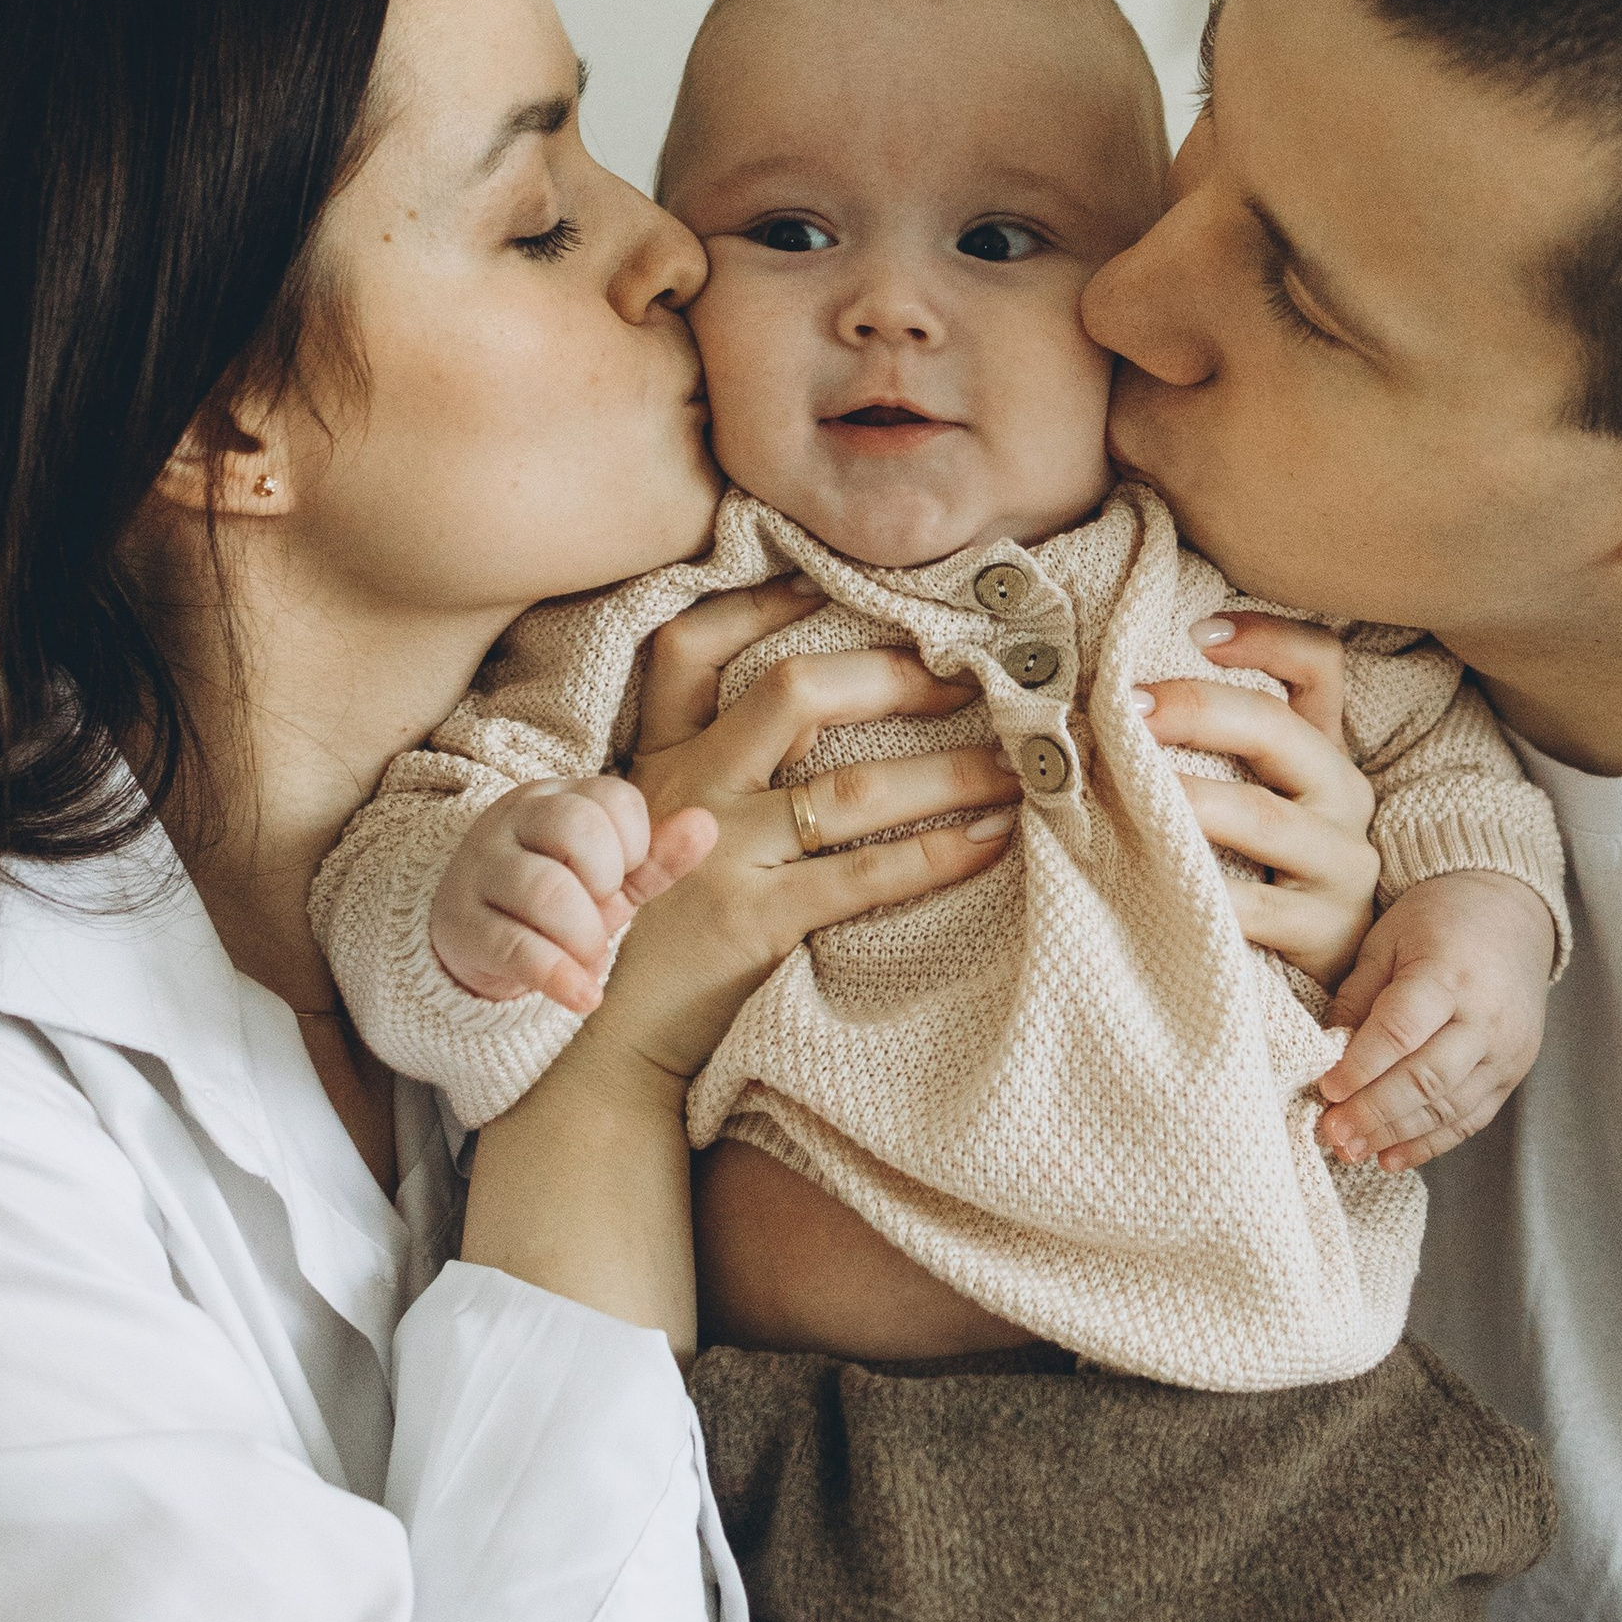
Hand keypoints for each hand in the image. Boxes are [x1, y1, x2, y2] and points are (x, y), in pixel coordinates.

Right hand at [428, 775, 716, 1021]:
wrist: (478, 942)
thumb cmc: (557, 900)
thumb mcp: (611, 878)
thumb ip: (656, 856)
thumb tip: (705, 825)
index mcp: (554, 798)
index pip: (613, 796)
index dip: (634, 845)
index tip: (620, 877)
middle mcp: (511, 821)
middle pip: (576, 828)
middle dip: (606, 882)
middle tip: (603, 912)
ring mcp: (480, 869)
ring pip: (546, 889)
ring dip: (585, 936)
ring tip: (590, 957)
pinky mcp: (461, 925)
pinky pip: (515, 947)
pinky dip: (559, 976)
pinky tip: (582, 996)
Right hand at [594, 576, 1018, 1087]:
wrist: (606, 1041)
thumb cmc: (652, 928)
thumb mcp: (657, 829)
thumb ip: (713, 770)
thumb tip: (823, 708)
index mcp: (657, 757)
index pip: (689, 646)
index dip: (760, 602)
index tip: (835, 580)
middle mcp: (686, 791)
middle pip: (792, 692)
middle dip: (894, 675)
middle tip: (970, 675)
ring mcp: (718, 854)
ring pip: (852, 788)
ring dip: (950, 771)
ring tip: (1015, 766)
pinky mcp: (754, 921)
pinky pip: (865, 874)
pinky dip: (940, 852)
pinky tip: (992, 839)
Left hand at [1132, 615, 1378, 980]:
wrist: (1335, 974)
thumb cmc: (1266, 870)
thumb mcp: (1256, 797)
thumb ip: (1210, 748)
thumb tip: (1108, 698)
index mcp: (1324, 750)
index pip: (1320, 665)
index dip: (1267, 637)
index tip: (1196, 628)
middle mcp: (1343, 795)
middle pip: (1278, 729)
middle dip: (1194, 710)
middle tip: (1125, 708)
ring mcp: (1339, 864)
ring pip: (1259, 814)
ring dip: (1183, 798)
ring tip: (1120, 793)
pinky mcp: (1323, 930)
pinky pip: (1251, 907)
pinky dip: (1195, 891)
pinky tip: (1146, 882)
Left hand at [1315, 868, 1555, 1170]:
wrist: (1509, 913)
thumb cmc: (1435, 921)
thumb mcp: (1386, 941)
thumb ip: (1357, 996)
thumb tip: (1324, 1052)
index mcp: (1448, 973)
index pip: (1400, 1031)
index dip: (1360, 1066)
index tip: (1324, 1090)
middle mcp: (1484, 1017)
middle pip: (1426, 1078)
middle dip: (1374, 1112)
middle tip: (1330, 1133)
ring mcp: (1506, 1049)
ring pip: (1448, 1107)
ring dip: (1396, 1135)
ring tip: (1351, 1151)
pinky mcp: (1514, 1072)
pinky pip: (1470, 1119)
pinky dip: (1430, 1143)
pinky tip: (1391, 1157)